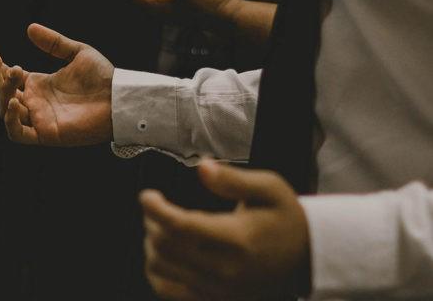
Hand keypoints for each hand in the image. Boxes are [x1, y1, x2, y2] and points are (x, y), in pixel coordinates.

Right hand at [0, 24, 113, 146]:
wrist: (119, 98)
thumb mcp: (76, 52)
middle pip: (0, 92)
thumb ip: (53, 43)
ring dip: (2, 92)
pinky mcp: (46, 134)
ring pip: (5, 110)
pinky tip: (13, 101)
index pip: (6, 75)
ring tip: (14, 73)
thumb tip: (29, 28)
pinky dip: (10, 120)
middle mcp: (34, 102)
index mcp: (38, 84)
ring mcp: (38, 119)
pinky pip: (17, 133)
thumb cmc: (102, 77)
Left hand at [142, 160, 309, 299]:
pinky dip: (157, 272)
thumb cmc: (284, 218)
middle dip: (152, 223)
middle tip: (156, 208)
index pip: (181, 226)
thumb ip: (233, 179)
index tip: (147, 196)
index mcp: (238, 238)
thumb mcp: (269, 188)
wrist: (307, 258)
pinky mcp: (214, 300)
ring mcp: (219, 289)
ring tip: (161, 228)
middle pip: (165, 247)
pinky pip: (168, 291)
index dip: (156, 209)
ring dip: (152, 245)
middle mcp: (226, 269)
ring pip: (161, 269)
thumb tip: (202, 167)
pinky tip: (165, 254)